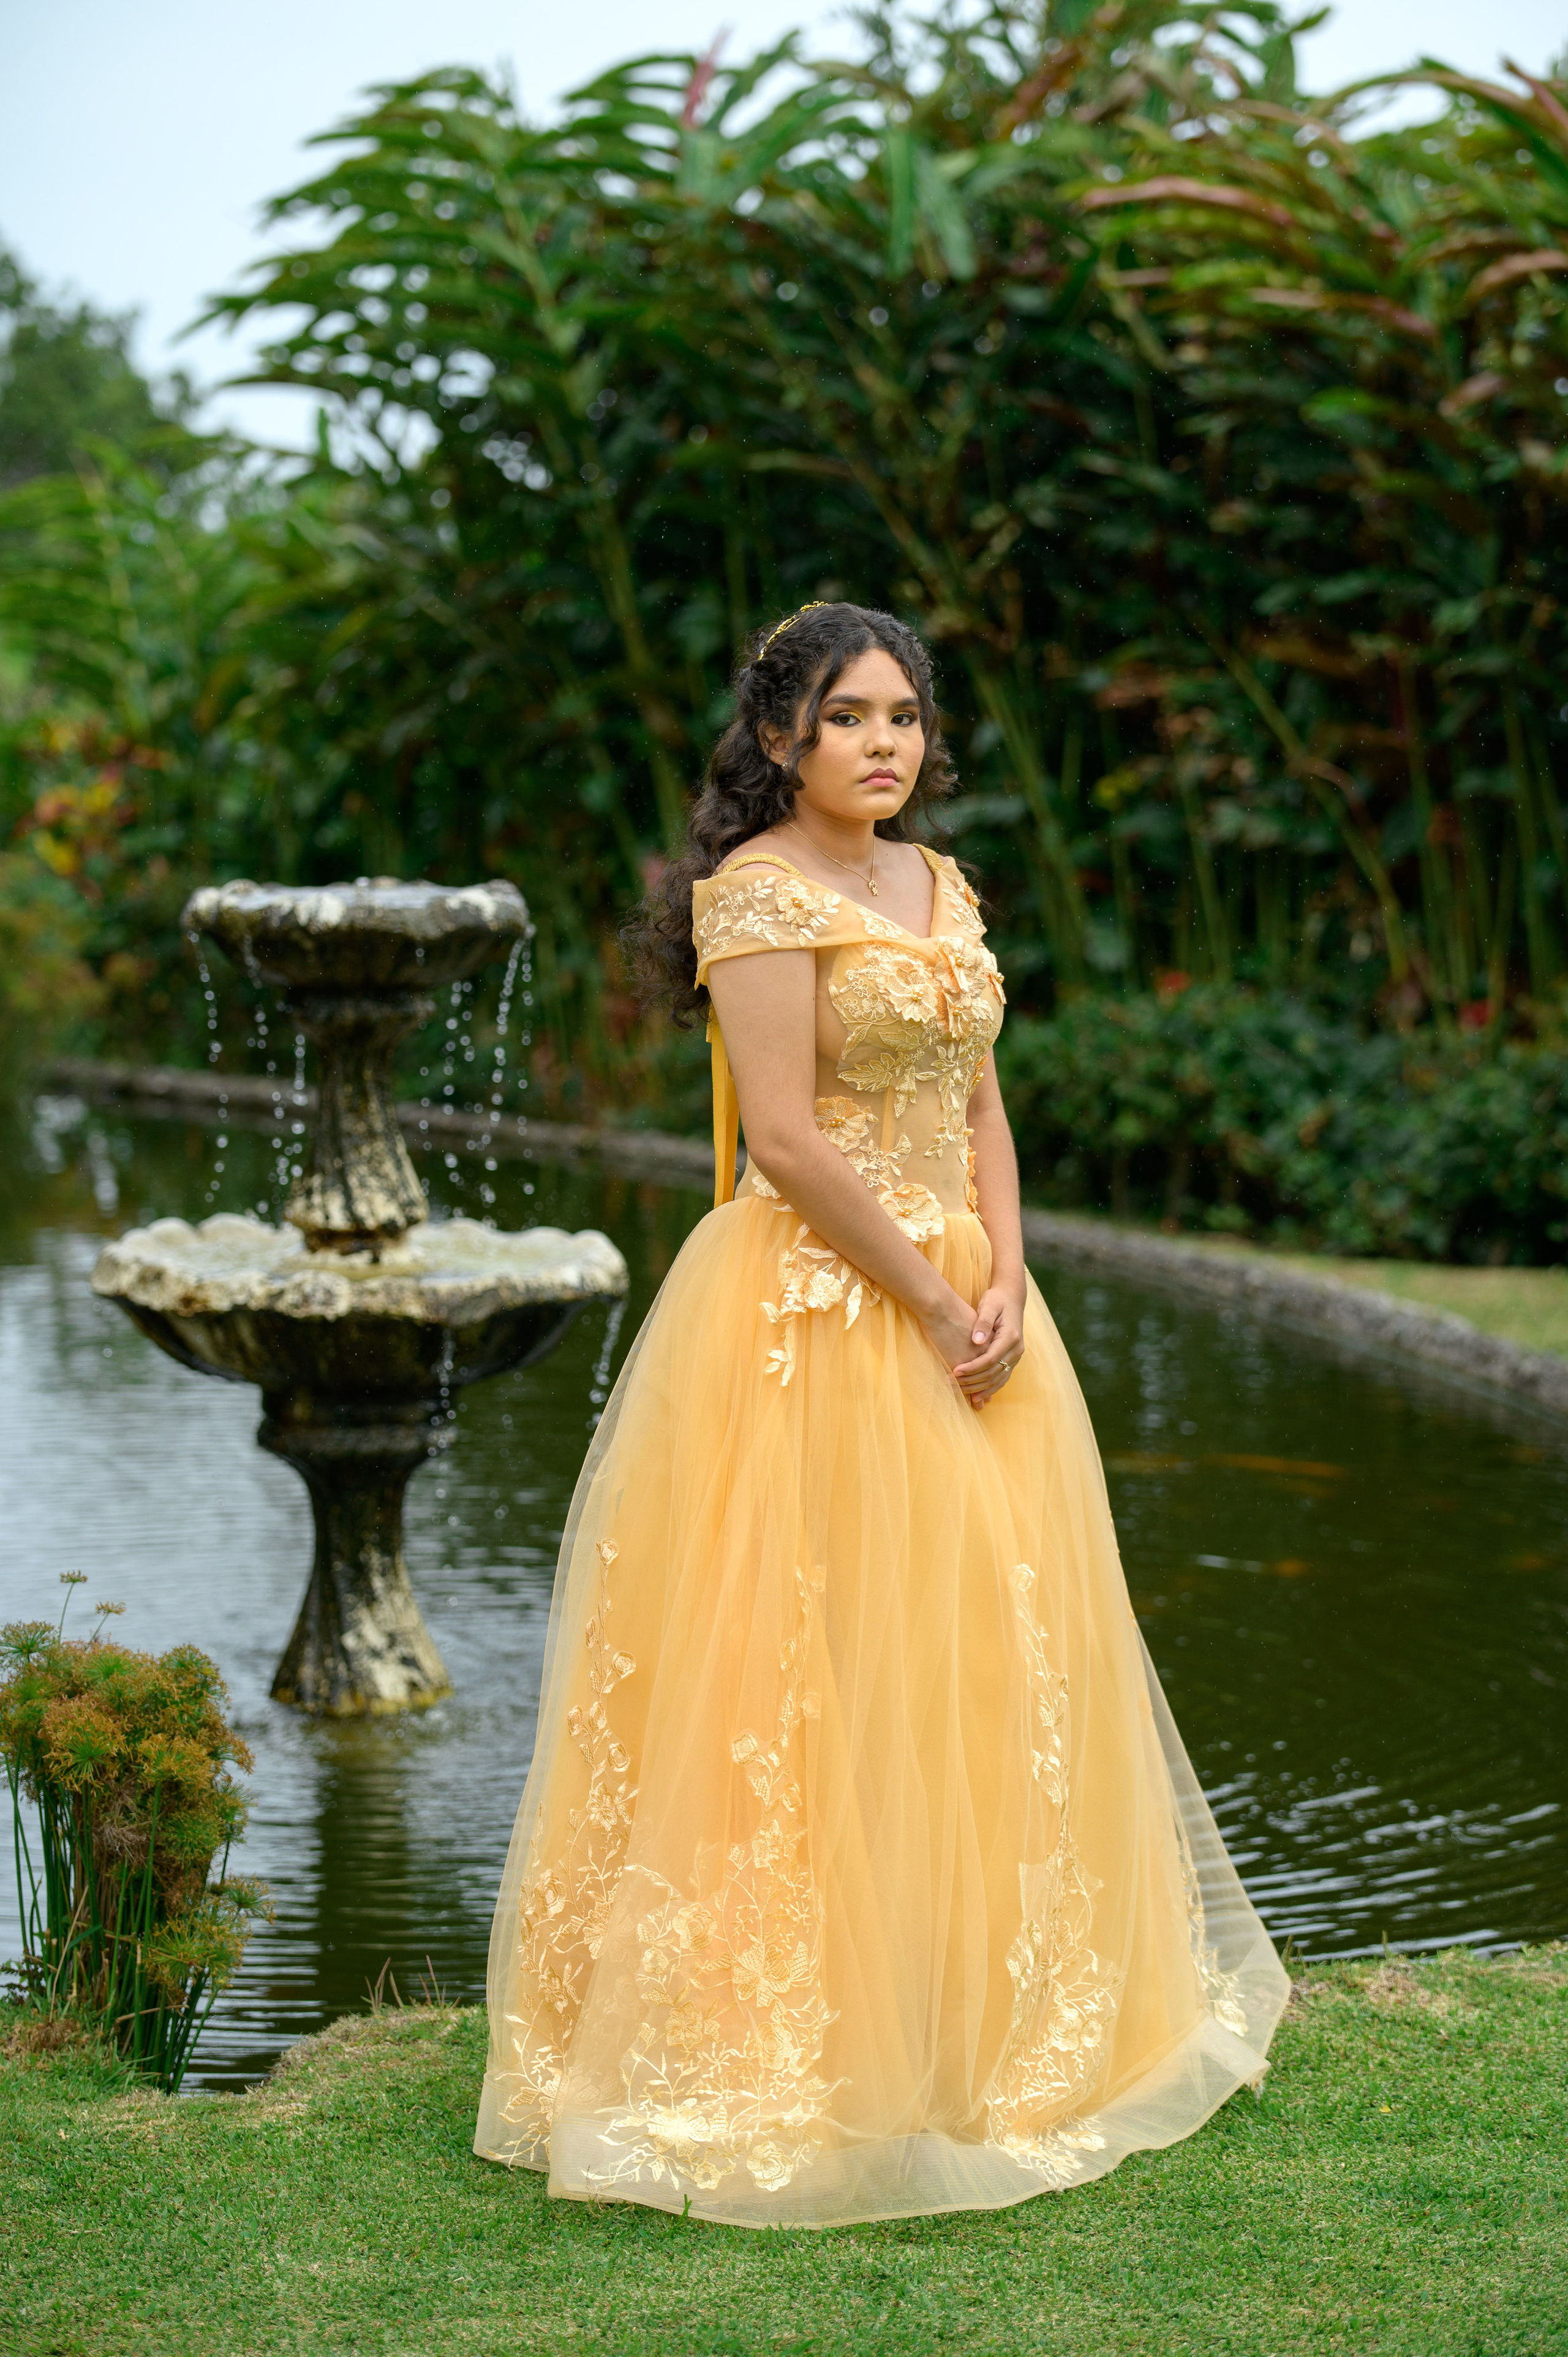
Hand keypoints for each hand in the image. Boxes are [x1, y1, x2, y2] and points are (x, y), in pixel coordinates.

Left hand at [952, 1283, 1025, 1409]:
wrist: (1011, 1299)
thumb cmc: (997, 1300)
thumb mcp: (989, 1305)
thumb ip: (983, 1323)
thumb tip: (977, 1341)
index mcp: (1011, 1337)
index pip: (990, 1359)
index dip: (972, 1368)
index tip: (954, 1371)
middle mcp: (1017, 1350)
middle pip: (993, 1373)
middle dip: (971, 1381)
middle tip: (951, 1384)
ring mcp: (1016, 1357)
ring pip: (998, 1380)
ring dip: (978, 1389)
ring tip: (959, 1393)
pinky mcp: (1012, 1360)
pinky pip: (1001, 1379)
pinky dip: (988, 1389)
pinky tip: (975, 1395)